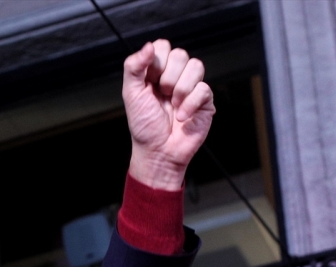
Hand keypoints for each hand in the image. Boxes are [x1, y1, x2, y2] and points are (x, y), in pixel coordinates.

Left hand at [123, 40, 214, 189]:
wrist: (158, 152)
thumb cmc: (144, 127)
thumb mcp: (131, 95)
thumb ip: (134, 67)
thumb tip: (148, 46)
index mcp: (156, 72)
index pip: (162, 46)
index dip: (157, 61)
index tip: (149, 81)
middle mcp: (174, 77)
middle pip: (180, 54)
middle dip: (168, 77)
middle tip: (162, 95)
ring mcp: (191, 87)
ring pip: (196, 66)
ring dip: (180, 89)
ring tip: (173, 105)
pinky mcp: (205, 100)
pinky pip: (203, 88)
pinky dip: (190, 104)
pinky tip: (182, 116)